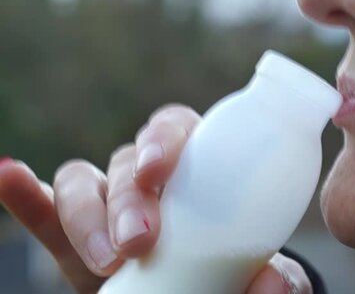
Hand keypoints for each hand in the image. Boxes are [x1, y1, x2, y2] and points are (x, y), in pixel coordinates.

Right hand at [0, 104, 311, 293]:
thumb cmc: (237, 273)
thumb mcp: (262, 273)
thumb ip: (275, 276)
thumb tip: (274, 286)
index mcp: (197, 167)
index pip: (177, 129)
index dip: (165, 138)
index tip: (163, 170)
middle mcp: (150, 179)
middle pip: (128, 158)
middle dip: (128, 195)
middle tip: (141, 240)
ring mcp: (110, 205)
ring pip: (84, 182)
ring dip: (87, 211)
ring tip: (108, 258)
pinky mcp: (74, 238)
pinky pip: (45, 208)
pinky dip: (26, 196)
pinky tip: (7, 175)